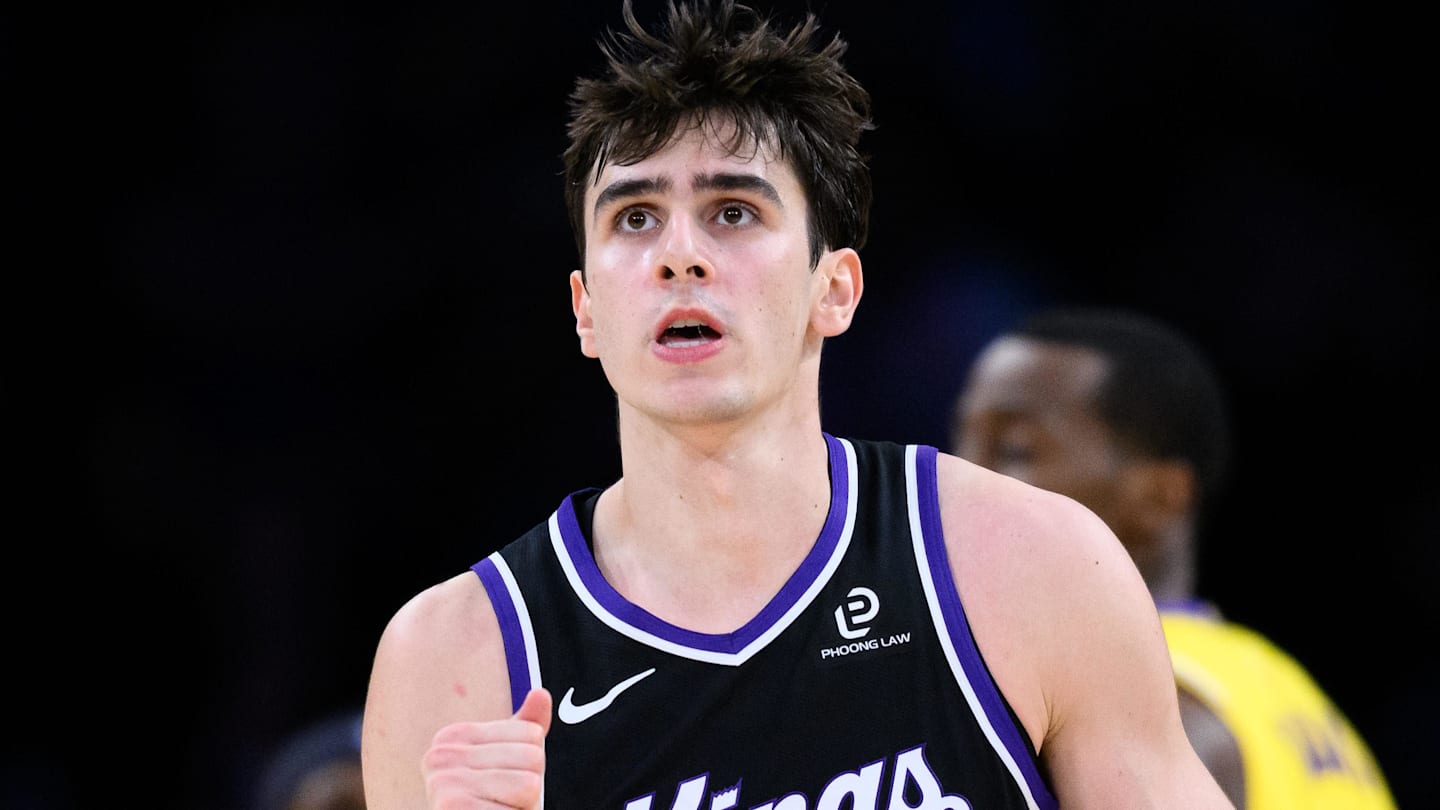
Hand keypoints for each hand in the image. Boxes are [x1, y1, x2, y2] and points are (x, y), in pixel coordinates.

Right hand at [422, 688, 551, 808]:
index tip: (501, 780)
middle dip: (529, 788)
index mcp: (453, 736)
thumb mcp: (506, 762)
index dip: (531, 764)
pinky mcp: (452, 808)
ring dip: (522, 807)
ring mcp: (444, 784)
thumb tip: (541, 693)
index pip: (532, 734)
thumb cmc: (488, 803)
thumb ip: (524, 729)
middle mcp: (442, 756)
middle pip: (533, 757)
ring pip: (530, 785)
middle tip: (502, 802)